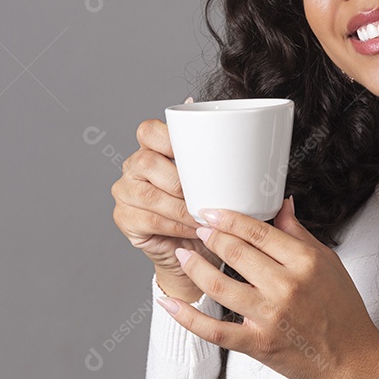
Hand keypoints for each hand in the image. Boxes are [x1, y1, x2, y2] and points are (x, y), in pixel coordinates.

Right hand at [111, 101, 222, 296]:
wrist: (197, 248)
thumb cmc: (207, 206)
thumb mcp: (215, 178)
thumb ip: (219, 155)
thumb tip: (253, 132)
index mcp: (152, 148)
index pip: (148, 130)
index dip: (166, 137)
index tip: (193, 152)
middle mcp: (134, 166)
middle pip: (146, 162)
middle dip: (177, 179)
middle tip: (203, 193)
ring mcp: (125, 192)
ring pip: (149, 194)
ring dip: (181, 207)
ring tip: (205, 216)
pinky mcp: (125, 219)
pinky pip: (150, 220)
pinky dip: (177, 225)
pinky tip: (194, 228)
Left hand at [156, 196, 378, 378]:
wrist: (350, 358)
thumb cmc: (342, 310)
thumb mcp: (329, 263)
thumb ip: (299, 234)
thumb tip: (282, 205)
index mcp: (305, 263)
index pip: (260, 232)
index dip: (230, 219)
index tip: (213, 211)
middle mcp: (286, 287)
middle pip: (237, 254)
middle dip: (211, 237)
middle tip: (198, 227)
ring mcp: (270, 317)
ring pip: (220, 286)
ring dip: (195, 267)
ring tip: (184, 253)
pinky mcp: (257, 344)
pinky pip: (214, 330)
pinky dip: (187, 317)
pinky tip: (169, 303)